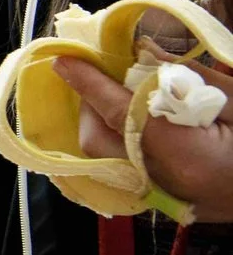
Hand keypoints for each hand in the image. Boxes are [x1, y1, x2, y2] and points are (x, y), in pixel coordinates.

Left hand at [58, 55, 232, 220]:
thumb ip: (191, 77)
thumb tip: (146, 51)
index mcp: (186, 154)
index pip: (121, 112)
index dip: (89, 83)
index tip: (64, 60)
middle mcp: (165, 181)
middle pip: (100, 139)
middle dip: (91, 103)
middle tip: (101, 72)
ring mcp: (165, 197)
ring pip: (106, 157)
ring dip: (103, 122)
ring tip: (116, 92)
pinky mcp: (168, 203)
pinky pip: (124, 168)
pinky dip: (120, 141)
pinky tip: (133, 121)